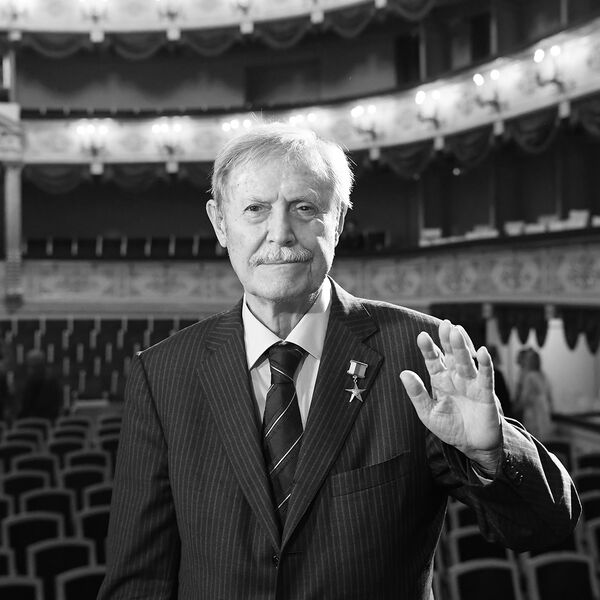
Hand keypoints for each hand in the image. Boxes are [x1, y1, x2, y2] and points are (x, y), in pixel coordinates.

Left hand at [400, 320, 501, 473]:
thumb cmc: (450, 427)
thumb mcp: (427, 412)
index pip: (433, 360)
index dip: (428, 349)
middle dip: (447, 340)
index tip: (422, 336)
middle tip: (444, 325)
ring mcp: (471, 383)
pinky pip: (485, 376)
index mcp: (440, 380)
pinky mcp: (485, 393)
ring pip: (466, 361)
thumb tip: (403, 373)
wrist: (472, 446)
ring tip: (456, 331)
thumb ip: (417, 393)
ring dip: (462, 347)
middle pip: (450, 355)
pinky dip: (484, 364)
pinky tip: (481, 351)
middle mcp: (455, 377)